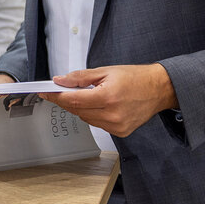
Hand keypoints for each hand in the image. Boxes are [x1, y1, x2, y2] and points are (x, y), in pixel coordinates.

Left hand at [47, 63, 177, 137]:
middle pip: (78, 111)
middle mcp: (113, 115)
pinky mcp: (121, 132)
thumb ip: (80, 77)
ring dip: (81, 108)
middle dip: (67, 100)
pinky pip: (98, 124)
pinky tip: (100, 105)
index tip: (46, 93)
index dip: (57, 96)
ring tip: (90, 95)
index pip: (73, 100)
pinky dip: (93, 115)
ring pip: (86, 119)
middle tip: (61, 91)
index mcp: (108, 97)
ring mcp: (117, 126)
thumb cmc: (135, 78)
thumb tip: (60, 81)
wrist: (158, 89)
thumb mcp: (105, 71)